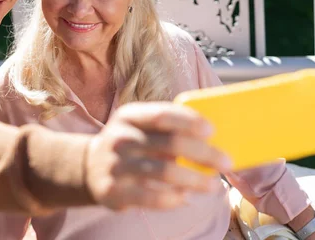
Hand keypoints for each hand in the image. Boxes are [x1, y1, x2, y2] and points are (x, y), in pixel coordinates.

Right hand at [84, 102, 231, 210]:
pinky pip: (152, 197)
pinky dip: (174, 198)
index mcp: (129, 116)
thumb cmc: (129, 143)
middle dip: (204, 154)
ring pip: (165, 172)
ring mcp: (116, 165)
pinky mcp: (115, 190)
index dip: (189, 121)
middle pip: (170, 144)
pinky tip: (185, 197)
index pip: (162, 115)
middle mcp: (121, 138)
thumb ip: (167, 127)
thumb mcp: (138, 125)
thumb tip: (211, 138)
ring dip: (195, 180)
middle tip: (225, 162)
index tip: (212, 131)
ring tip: (213, 185)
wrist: (89, 166)